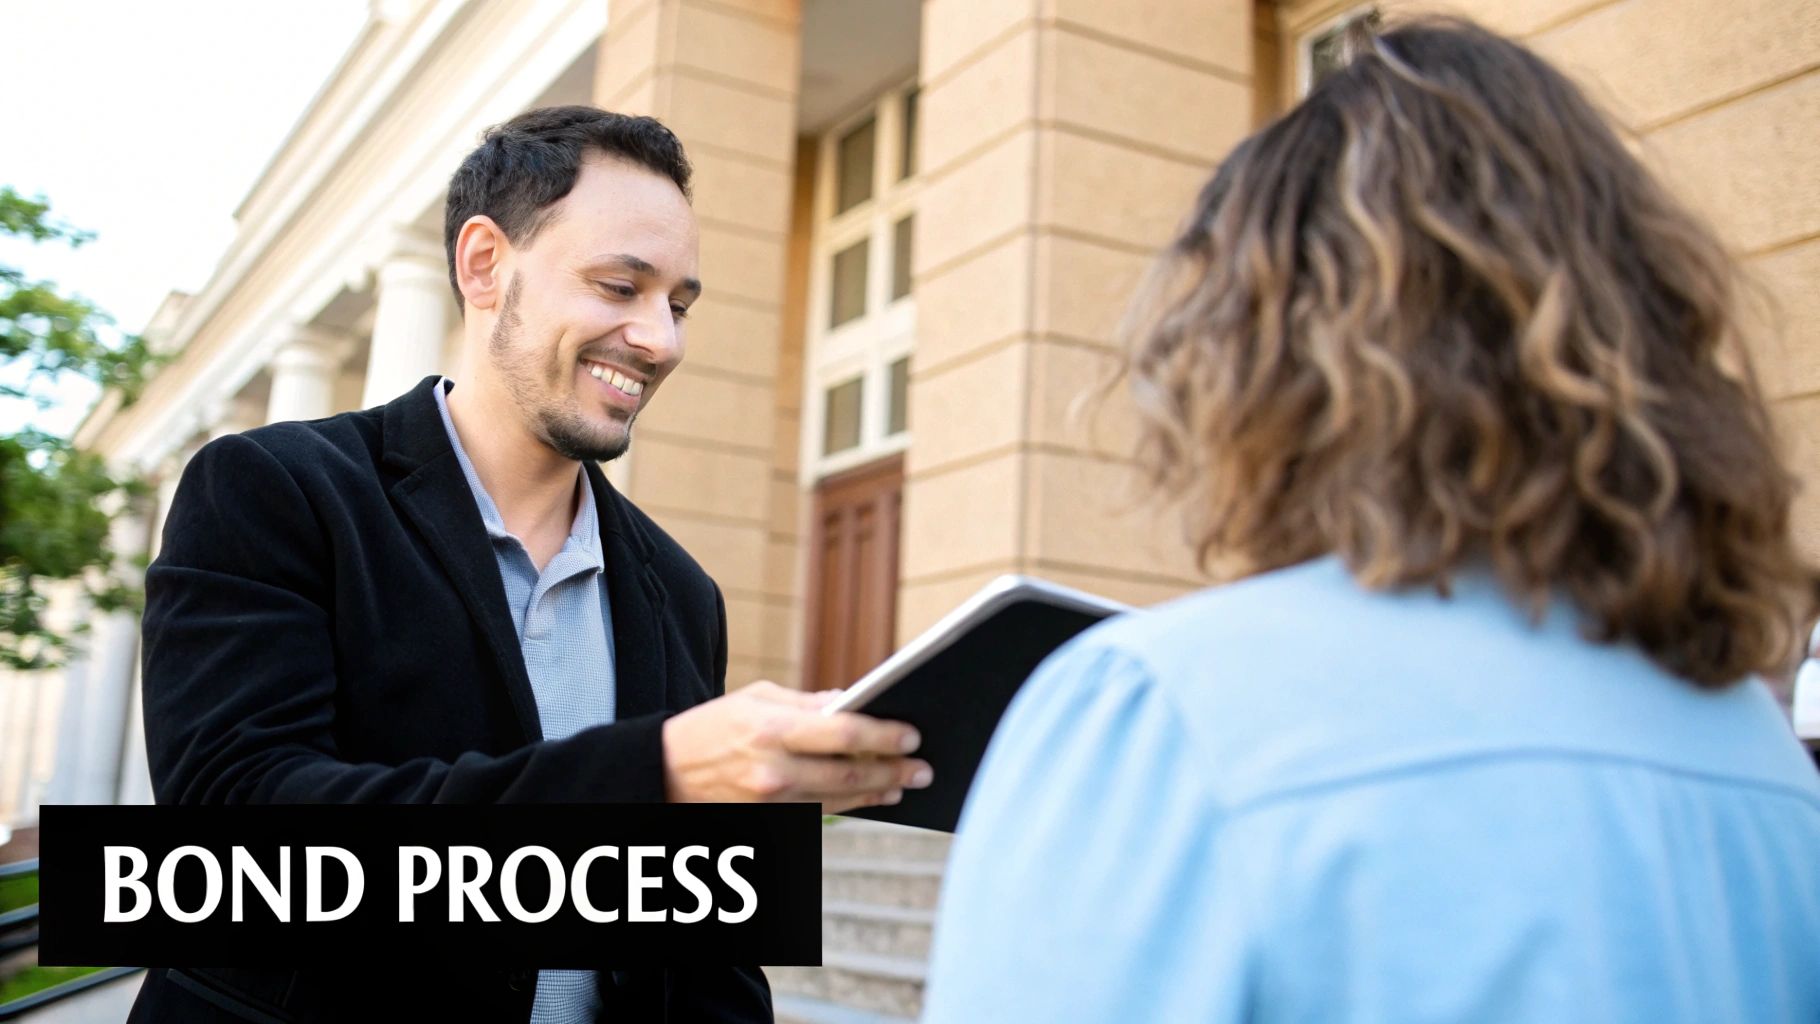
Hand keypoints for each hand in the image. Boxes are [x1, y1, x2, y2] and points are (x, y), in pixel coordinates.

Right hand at [661, 681, 932, 813]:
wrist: (666, 772)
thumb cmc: (713, 727)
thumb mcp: (755, 698)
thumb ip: (806, 703)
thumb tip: (851, 702)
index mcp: (773, 730)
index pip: (842, 732)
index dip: (883, 735)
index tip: (912, 735)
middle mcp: (775, 771)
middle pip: (849, 773)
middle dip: (893, 771)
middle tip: (923, 768)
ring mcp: (773, 802)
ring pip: (840, 798)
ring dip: (878, 791)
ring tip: (904, 783)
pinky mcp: (771, 821)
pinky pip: (820, 812)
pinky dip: (849, 802)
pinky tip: (871, 794)